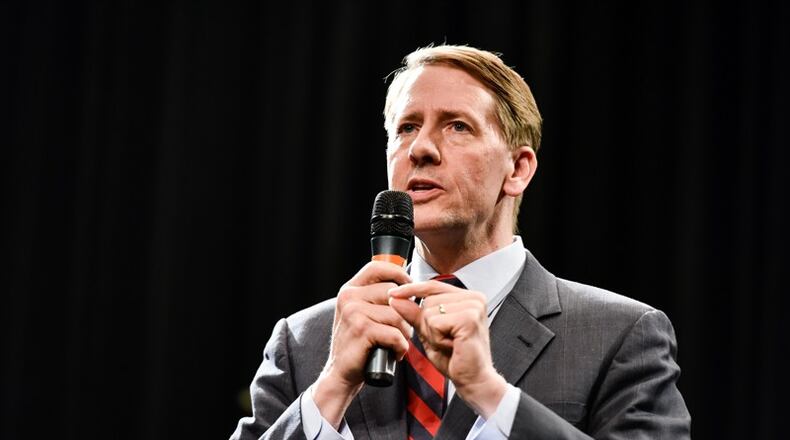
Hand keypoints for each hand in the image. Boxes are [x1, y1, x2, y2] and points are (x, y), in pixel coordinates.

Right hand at [312, 261, 411, 427]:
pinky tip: (395, 353)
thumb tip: (408, 283)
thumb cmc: (359, 344)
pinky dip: (400, 347)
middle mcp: (349, 296)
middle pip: (393, 293)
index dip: (398, 273)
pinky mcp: (361, 330)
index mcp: (350, 289)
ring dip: (404, 333)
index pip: (377, 267)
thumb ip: (377, 297)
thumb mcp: (362, 314)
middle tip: (400, 331)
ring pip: (397, 315)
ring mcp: (353, 312)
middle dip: (405, 314)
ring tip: (396, 343)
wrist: (341, 374)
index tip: (409, 287)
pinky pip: (395, 334)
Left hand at [388, 280, 507, 417]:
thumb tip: (395, 298)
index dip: (412, 289)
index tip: (392, 293)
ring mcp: (474, 307)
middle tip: (446, 340)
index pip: (434, 286)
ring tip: (450, 344)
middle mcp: (474, 298)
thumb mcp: (430, 332)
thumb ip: (414, 314)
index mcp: (468, 298)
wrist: (473, 380)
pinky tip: (452, 346)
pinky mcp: (469, 319)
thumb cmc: (456, 358)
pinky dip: (437, 338)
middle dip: (428, 324)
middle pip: (429, 301)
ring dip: (433, 333)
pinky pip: (435, 323)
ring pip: (430, 312)